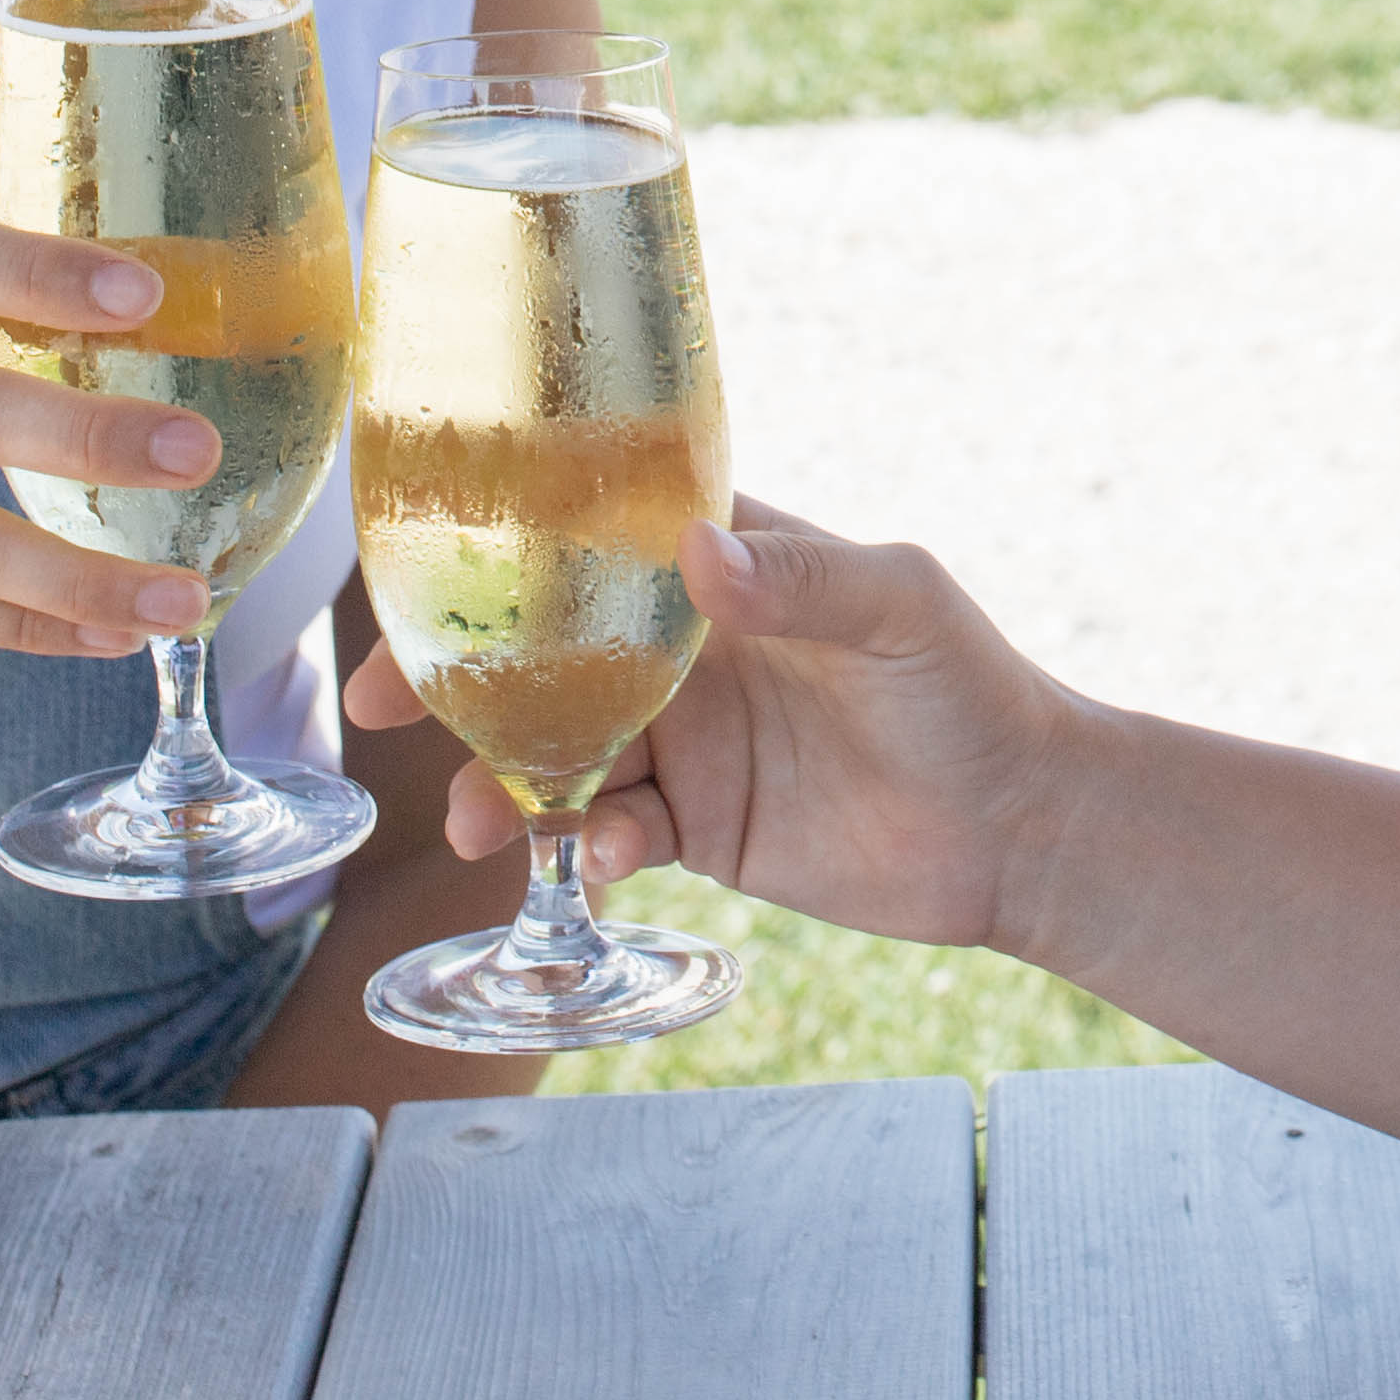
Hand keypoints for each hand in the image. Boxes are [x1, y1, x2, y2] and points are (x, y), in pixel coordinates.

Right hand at [341, 494, 1099, 954]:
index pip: (590, 538)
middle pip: (542, 647)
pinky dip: (587, 848)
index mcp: (723, 564)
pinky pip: (610, 833)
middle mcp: (685, 646)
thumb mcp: (900, 605)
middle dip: (454, 673)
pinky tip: (601, 861)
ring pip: (557, 750)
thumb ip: (801, 579)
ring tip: (479, 826)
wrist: (1020, 830)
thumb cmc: (971, 687)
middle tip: (379, 704)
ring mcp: (685, 739)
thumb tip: (694, 553)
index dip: (500, 548)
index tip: (419, 569)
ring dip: (504, 781)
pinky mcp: (698, 828)